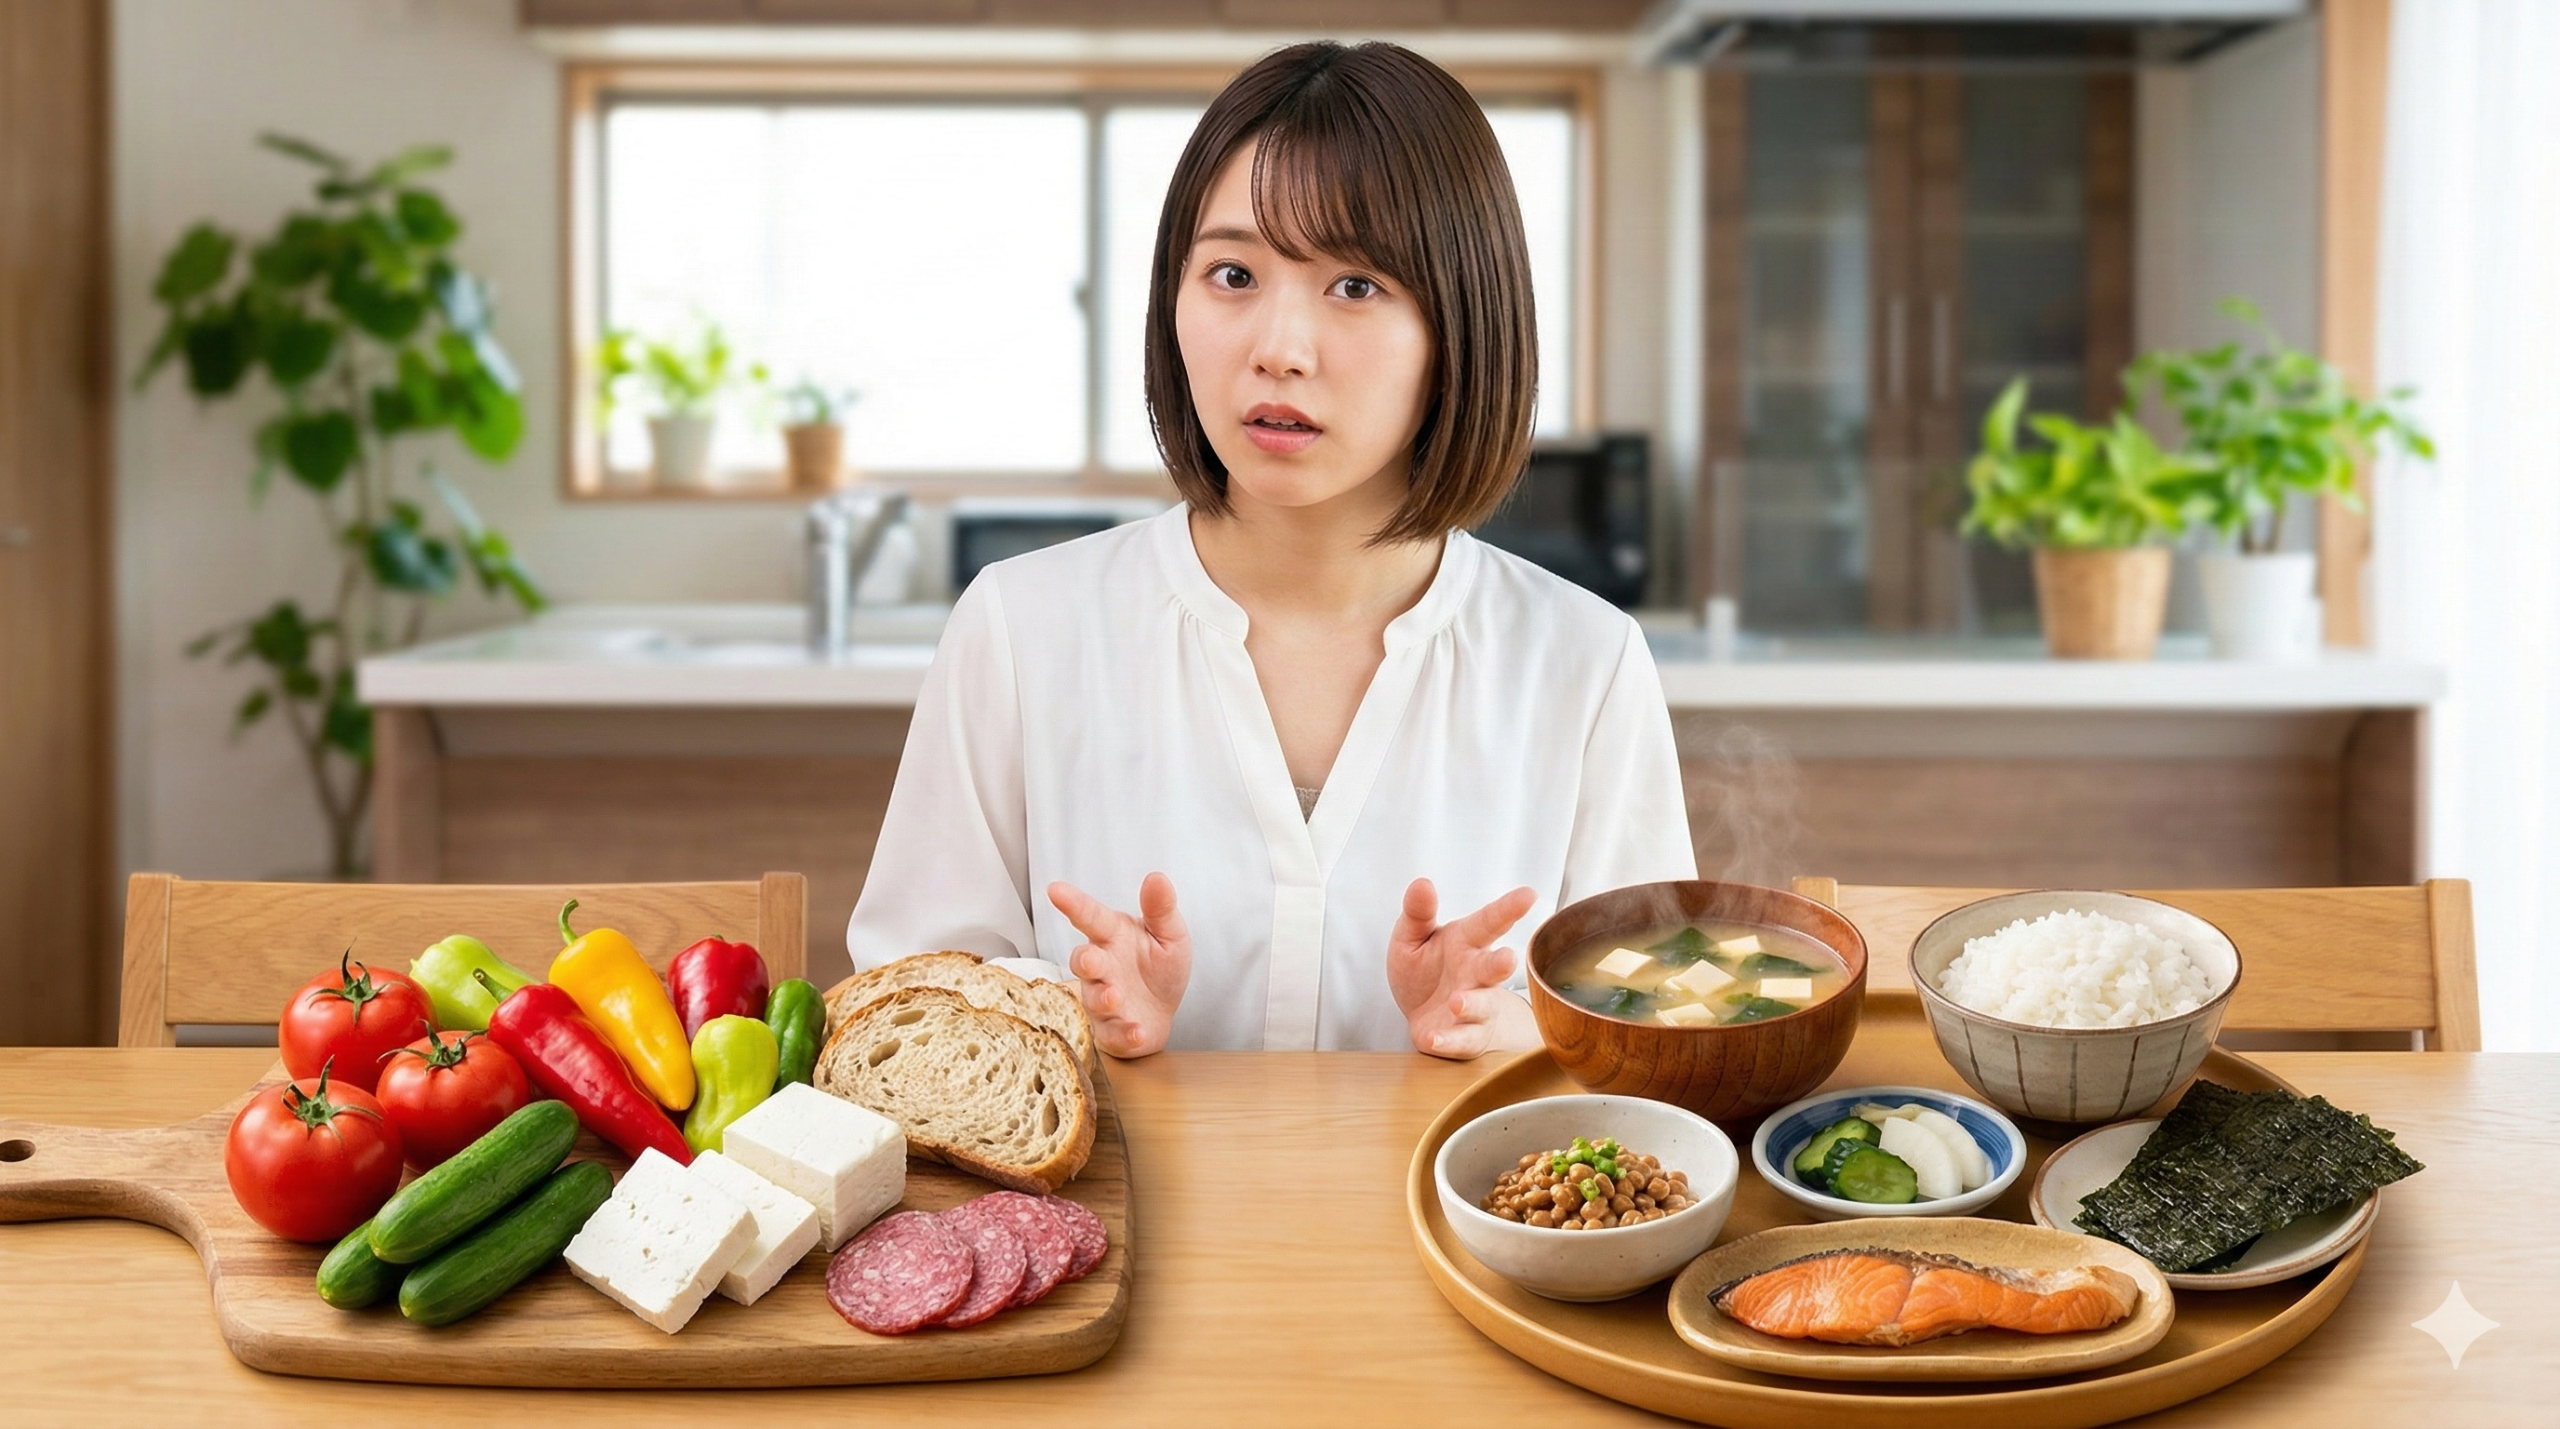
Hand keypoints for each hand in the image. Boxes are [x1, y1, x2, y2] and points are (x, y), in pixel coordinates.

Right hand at [1048, 873, 1192, 1058]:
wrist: (1163, 1013)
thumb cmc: (1159, 968)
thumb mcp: (1170, 935)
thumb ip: (1161, 909)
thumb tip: (1157, 878)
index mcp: (1113, 936)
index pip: (1090, 916)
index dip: (1072, 903)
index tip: (1055, 890)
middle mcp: (1102, 966)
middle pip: (1083, 960)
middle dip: (1085, 961)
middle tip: (1092, 960)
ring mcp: (1102, 999)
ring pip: (1093, 998)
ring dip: (1103, 997)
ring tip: (1115, 995)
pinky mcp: (1111, 1030)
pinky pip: (1113, 1034)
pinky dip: (1125, 1033)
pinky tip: (1137, 1030)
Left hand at [1388, 879, 1539, 1058]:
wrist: (1425, 1016)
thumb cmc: (1425, 971)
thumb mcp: (1412, 937)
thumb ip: (1417, 913)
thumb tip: (1421, 883)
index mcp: (1467, 942)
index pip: (1490, 922)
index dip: (1508, 909)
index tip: (1528, 895)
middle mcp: (1477, 974)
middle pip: (1494, 968)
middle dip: (1501, 965)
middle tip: (1507, 959)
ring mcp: (1475, 1008)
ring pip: (1481, 1007)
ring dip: (1472, 1004)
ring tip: (1457, 1001)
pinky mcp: (1464, 1038)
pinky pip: (1459, 1040)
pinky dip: (1447, 1041)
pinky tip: (1433, 1037)